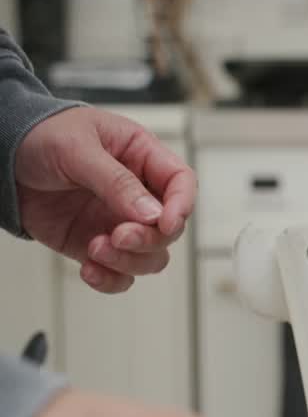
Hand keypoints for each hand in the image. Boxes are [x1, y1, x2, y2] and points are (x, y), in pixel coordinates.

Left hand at [14, 106, 195, 293]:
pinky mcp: (96, 244)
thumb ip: (116, 181)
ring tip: (95, 248)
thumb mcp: (78, 148)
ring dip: (128, 262)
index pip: (181, 183)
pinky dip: (110, 279)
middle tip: (119, 236)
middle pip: (169, 229)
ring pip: (150, 257)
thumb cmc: (40, 136)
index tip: (165, 223)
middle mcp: (138, 194)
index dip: (182, 205)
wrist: (0, 158)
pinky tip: (89, 269)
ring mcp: (118, 221)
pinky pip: (119, 274)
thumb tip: (152, 213)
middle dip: (148, 239)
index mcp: (142, 157)